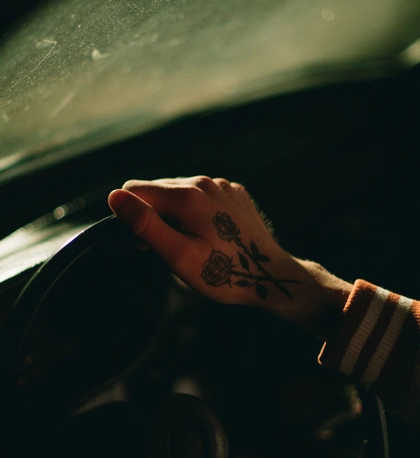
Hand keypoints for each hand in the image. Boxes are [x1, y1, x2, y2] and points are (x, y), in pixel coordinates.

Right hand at [108, 176, 351, 338]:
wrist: (271, 276)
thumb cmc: (224, 273)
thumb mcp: (178, 255)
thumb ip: (145, 224)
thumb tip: (114, 197)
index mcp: (187, 194)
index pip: (133, 189)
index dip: (133, 218)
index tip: (150, 244)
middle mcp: (204, 182)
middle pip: (156, 190)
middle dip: (154, 216)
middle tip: (172, 249)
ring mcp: (222, 185)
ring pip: (178, 192)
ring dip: (174, 215)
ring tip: (193, 244)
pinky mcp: (234, 192)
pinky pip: (201, 195)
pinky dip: (196, 212)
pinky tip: (210, 235)